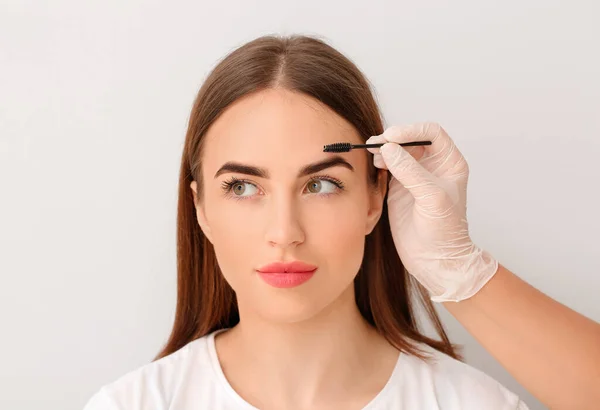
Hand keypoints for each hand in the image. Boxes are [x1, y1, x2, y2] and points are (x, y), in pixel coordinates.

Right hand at [366, 123, 497, 301]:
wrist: (434, 259)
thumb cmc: (444, 231)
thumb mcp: (431, 197)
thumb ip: (410, 171)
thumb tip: (389, 148)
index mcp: (449, 162)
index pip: (431, 133)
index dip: (411, 130)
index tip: (392, 136)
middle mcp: (432, 166)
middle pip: (411, 139)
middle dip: (393, 138)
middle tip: (376, 144)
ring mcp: (414, 176)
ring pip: (397, 151)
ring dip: (384, 149)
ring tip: (372, 152)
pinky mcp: (399, 188)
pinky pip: (388, 166)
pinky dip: (379, 161)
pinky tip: (373, 163)